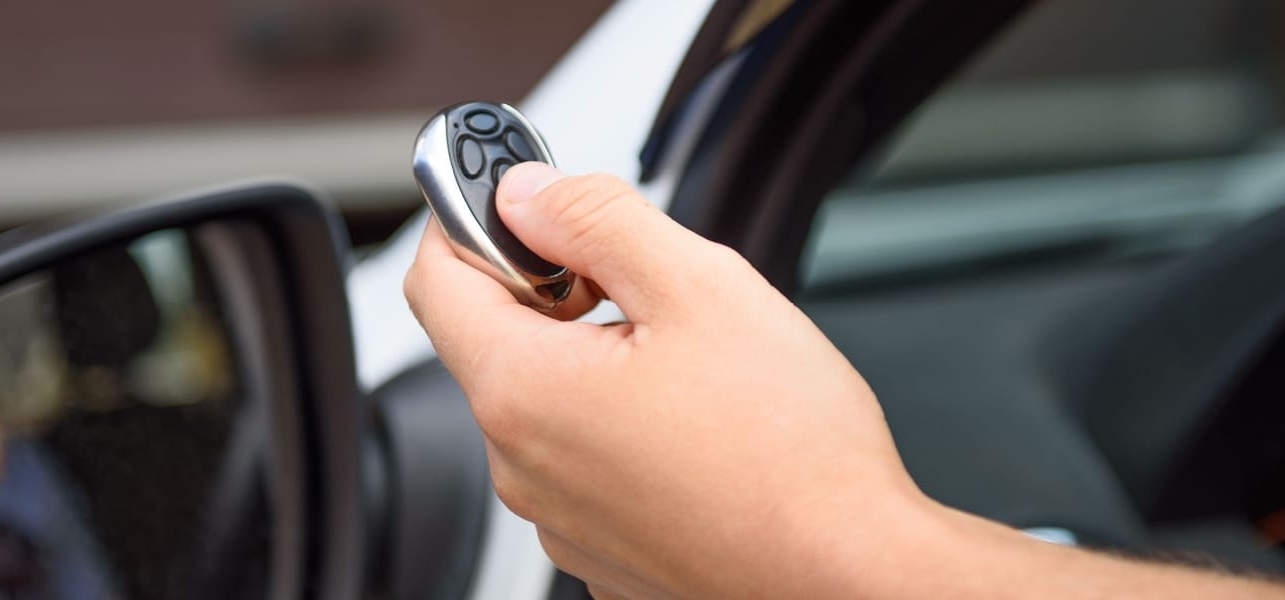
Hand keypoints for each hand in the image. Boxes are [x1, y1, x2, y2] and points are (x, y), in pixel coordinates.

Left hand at [404, 163, 928, 596]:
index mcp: (525, 391)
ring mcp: (558, 517)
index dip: (470, 217)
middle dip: (549, 290)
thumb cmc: (792, 455)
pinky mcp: (600, 547)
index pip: (436, 277)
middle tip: (633, 277)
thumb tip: (527, 193)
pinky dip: (616, 426)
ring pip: (545, 400)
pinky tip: (690, 424)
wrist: (848, 575)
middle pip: (492, 340)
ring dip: (589, 359)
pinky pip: (582, 462)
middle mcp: (521, 465)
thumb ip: (596, 220)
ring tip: (683, 359)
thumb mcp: (698, 287)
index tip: (515, 193)